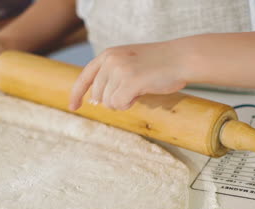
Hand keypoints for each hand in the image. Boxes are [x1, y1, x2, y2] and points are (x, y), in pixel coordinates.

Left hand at [69, 42, 191, 110]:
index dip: (77, 93)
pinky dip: (128, 104)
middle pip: (98, 96)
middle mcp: (110, 60)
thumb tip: (95, 101)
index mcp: (108, 54)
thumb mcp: (129, 63)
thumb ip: (111, 77)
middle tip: (133, 90)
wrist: (181, 58)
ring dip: (123, 102)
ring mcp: (119, 70)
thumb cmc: (158, 64)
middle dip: (113, 100)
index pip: (85, 77)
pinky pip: (118, 105)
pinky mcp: (129, 81)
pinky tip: (141, 93)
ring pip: (109, 102)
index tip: (73, 107)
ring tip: (140, 88)